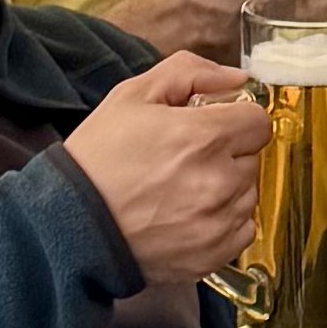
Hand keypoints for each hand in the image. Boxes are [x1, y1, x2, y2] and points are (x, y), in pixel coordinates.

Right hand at [63, 53, 271, 279]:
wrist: (69, 225)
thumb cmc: (98, 159)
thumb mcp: (132, 96)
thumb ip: (191, 72)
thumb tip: (238, 79)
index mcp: (203, 137)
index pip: (257, 121)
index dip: (234, 120)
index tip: (211, 127)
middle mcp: (219, 181)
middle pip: (252, 157)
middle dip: (227, 153)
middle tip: (185, 160)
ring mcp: (219, 223)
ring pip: (248, 194)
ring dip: (227, 188)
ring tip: (182, 190)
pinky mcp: (213, 255)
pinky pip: (242, 230)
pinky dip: (224, 223)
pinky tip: (188, 216)